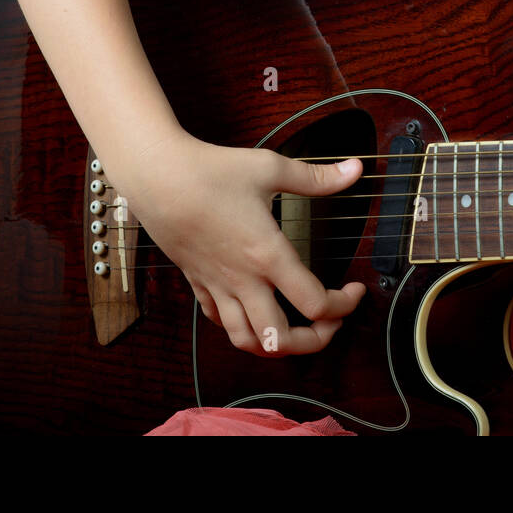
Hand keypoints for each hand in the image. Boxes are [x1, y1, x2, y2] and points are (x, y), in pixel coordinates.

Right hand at [107, 133, 366, 356]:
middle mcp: (242, 279)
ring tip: (296, 329)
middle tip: (332, 321)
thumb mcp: (270, 168)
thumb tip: (356, 169)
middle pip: (281, 340)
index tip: (356, 290)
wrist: (156, 176)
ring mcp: (217, 284)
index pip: (315, 304)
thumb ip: (316, 177)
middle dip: (315, 341)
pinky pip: (219, 320)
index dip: (344, 305)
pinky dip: (241, 326)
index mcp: (267, 255)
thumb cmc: (210, 171)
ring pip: (246, 340)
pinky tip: (253, 309)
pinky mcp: (197, 281)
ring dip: (276, 345)